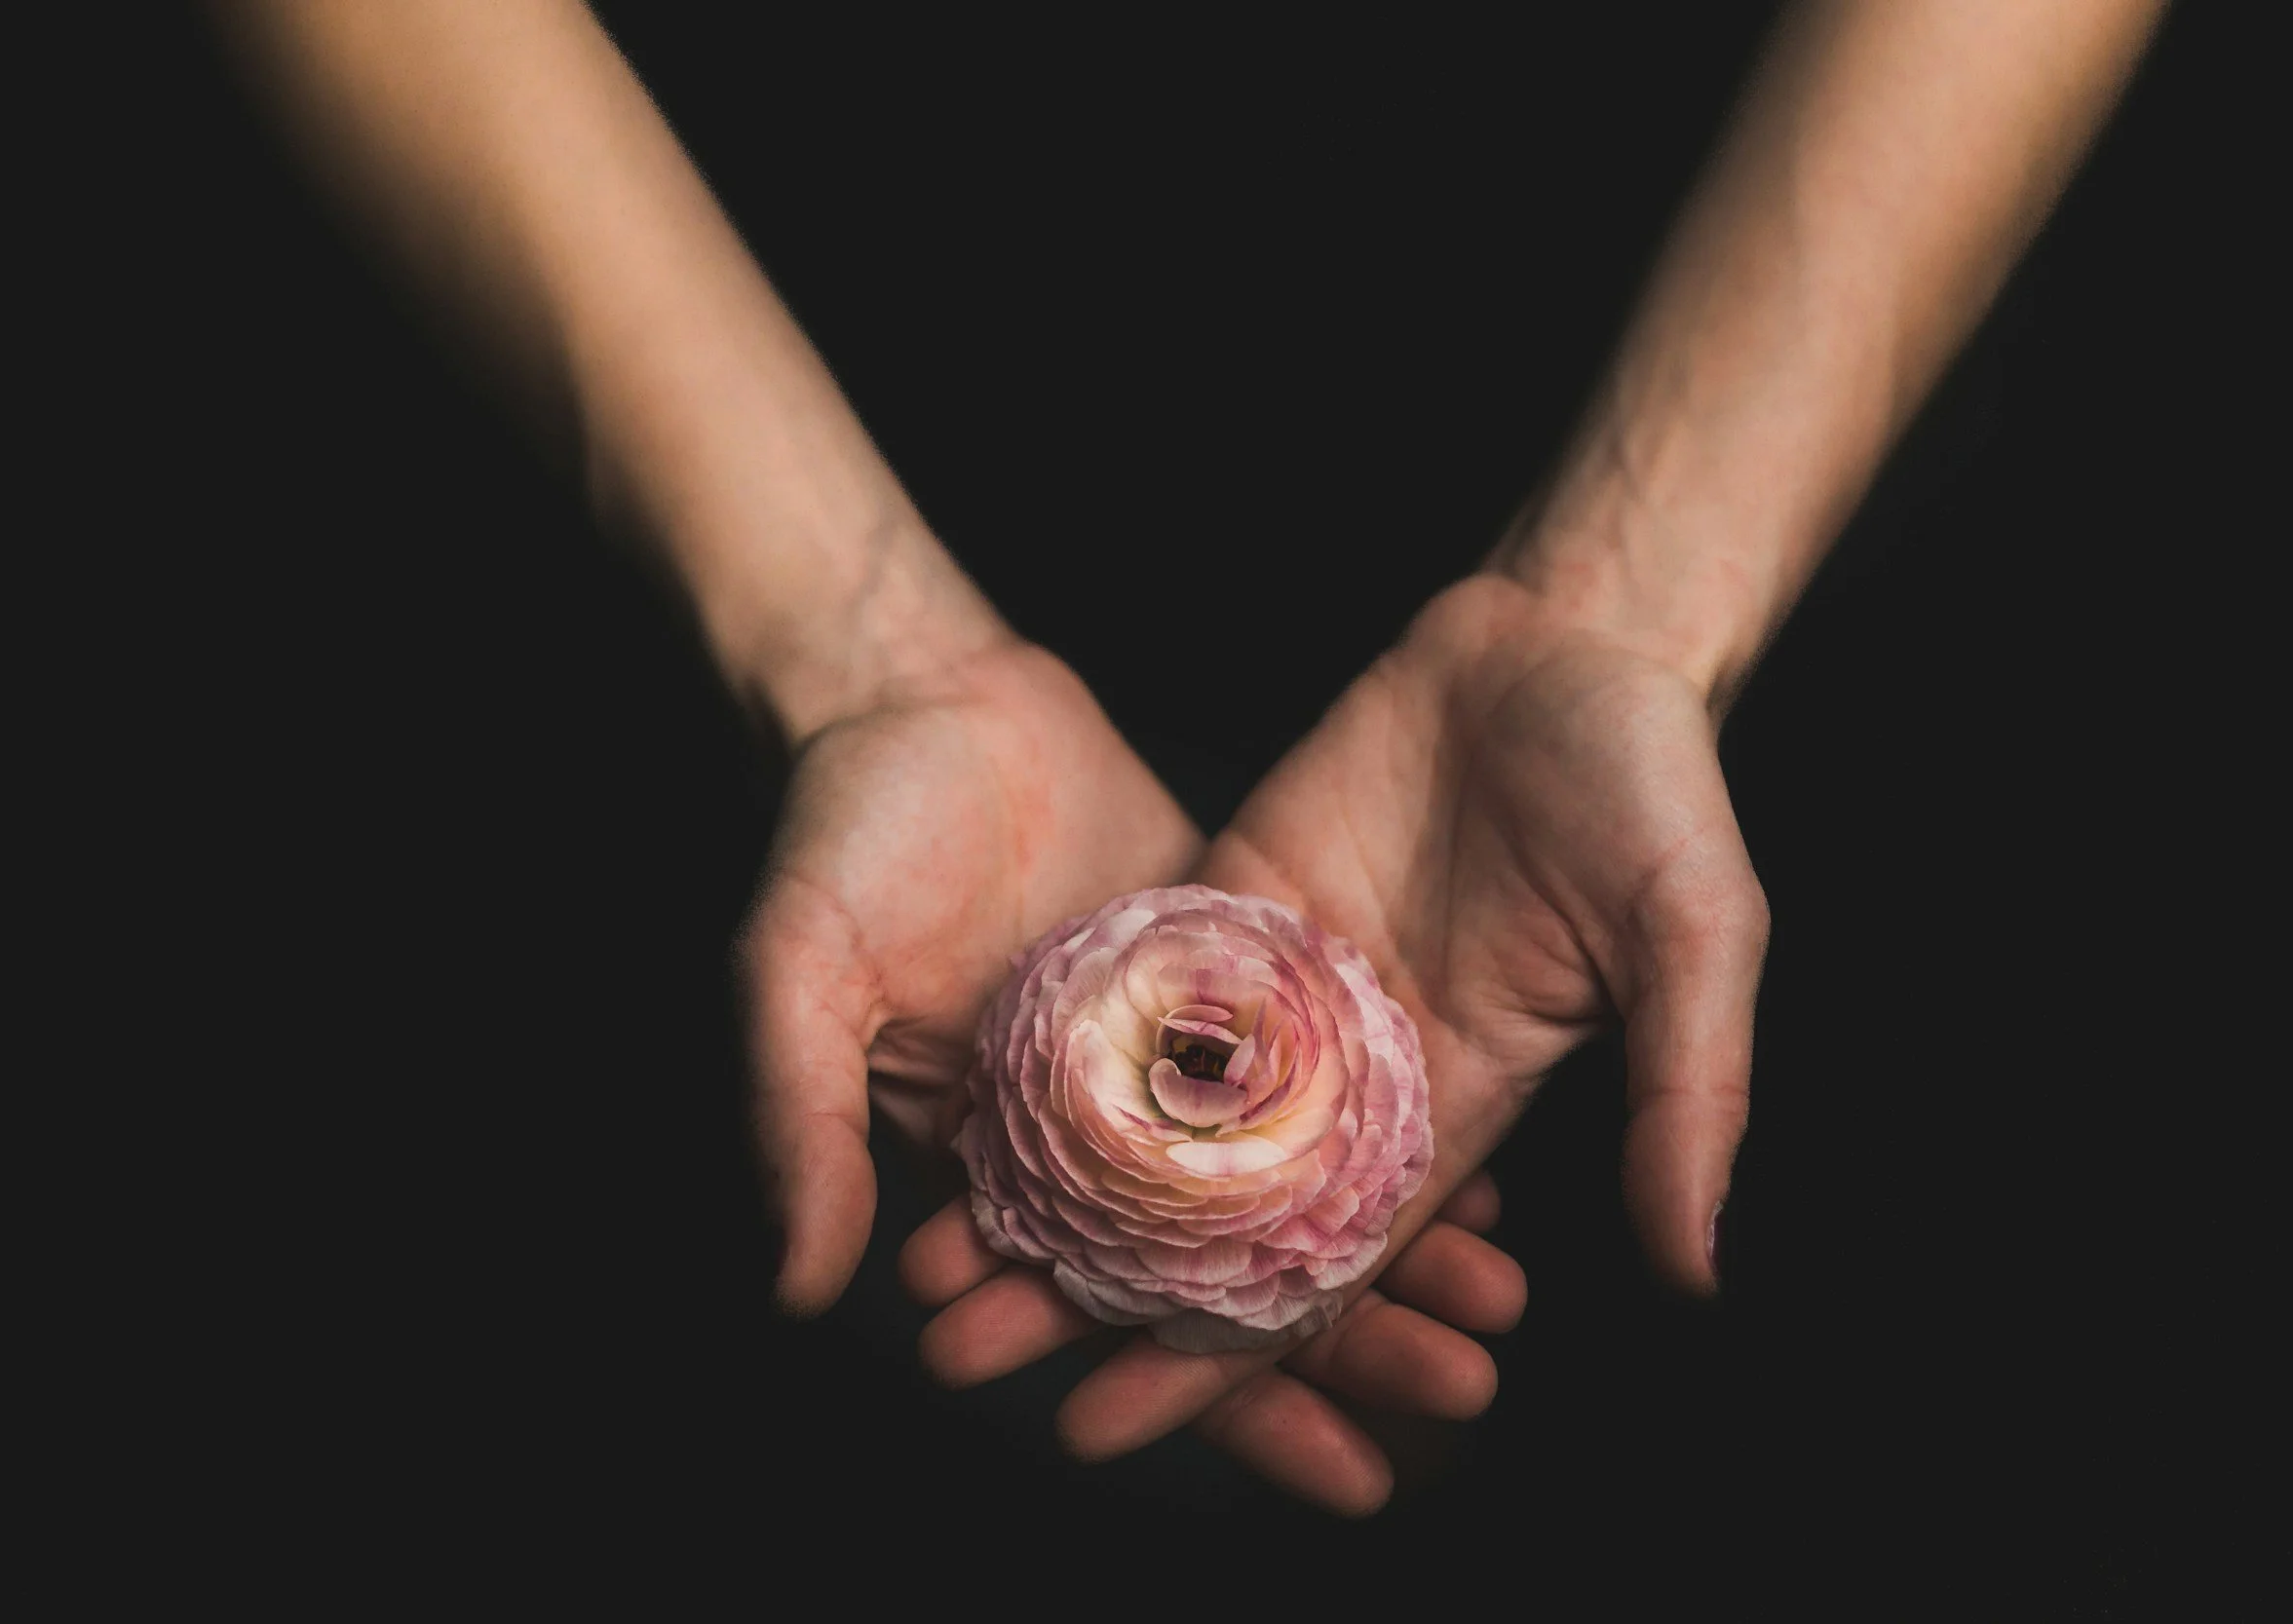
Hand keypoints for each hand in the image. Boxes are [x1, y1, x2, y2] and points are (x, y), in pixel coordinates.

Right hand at [745, 630, 1528, 1510]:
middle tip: (1459, 1395)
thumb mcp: (796, 972)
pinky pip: (1324, 1068)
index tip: (1345, 1474)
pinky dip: (1394, 1126)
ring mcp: (1172, 1057)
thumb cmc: (840, 832)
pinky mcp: (1230, 972)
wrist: (922, 688)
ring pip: (1296, 1186)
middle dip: (1351, 1350)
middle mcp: (1100, 1135)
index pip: (1119, 1321)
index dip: (1221, 1405)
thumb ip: (797, 1120)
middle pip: (1236, 1276)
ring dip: (1393, 1253)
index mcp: (1003, 1169)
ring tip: (1496, 1309)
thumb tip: (796, 1290)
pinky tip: (1489, 1174)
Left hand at [908, 571, 1768, 1474]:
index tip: (1101, 1425)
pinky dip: (1056, 1043)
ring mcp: (1283, 981)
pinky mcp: (1233, 894)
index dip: (1214, 1355)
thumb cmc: (1653, 785)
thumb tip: (1696, 1268)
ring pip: (1148, 1107)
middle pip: (1203, 1208)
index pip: (1317, 1263)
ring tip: (932, 1253)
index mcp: (1452, 1103)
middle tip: (961, 1354)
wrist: (1566, 638)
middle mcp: (1351, 1066)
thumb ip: (1686, 1094)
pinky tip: (965, 1096)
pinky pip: (1136, 979)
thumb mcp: (1696, 938)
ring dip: (1048, 1179)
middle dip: (1093, 1288)